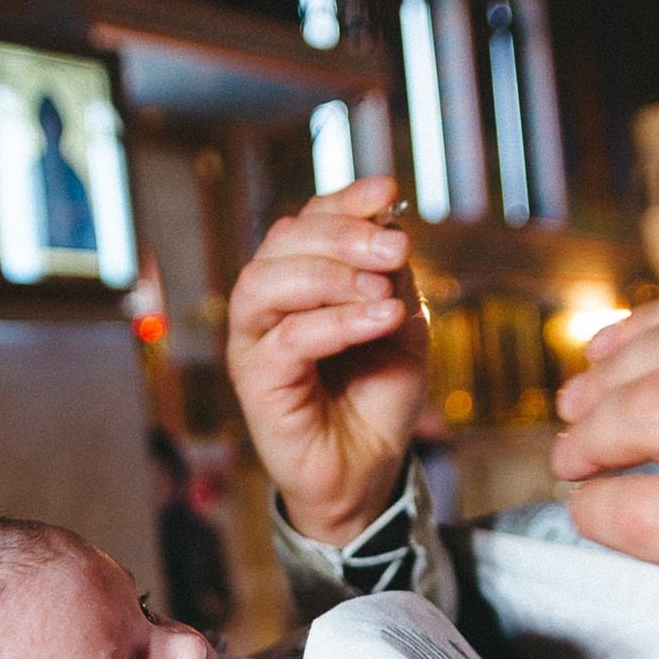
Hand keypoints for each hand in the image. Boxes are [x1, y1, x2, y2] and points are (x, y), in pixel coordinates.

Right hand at [225, 176, 428, 544]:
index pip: (308, 223)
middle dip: (343, 235)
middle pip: (283, 242)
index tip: (386, 189)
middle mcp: (267, 305)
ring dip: (331, 275)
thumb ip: (393, 283)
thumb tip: (389, 235)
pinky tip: (381, 319)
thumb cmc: (377, 396)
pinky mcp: (256, 383)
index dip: (344, 201)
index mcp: (299, 281)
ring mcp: (255, 342)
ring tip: (383, 291)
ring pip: (268, 283)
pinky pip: (287, 340)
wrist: (370, 468)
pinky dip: (337, 322)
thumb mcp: (403, 328)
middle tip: (395, 247)